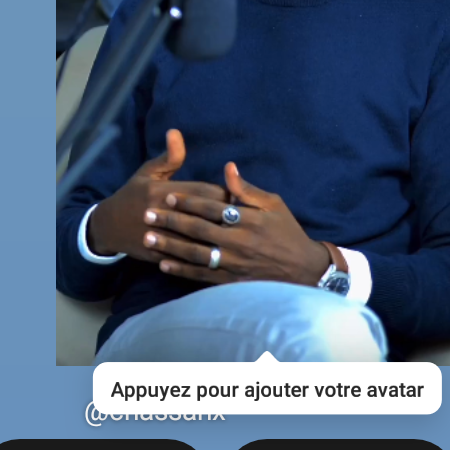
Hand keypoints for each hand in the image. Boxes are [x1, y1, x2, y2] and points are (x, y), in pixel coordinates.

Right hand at [88, 130, 227, 261]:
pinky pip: (187, 258)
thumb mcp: (148, 173)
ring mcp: (161, 236)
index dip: (226, 193)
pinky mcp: (160, 254)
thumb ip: (168, 157)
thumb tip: (176, 132)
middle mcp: (163, 213)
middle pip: (204, 215)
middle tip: (248, 217)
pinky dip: (205, 257)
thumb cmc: (133, 195)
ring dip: (220, 238)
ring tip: (239, 237)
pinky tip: (221, 257)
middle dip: (227, 216)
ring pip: (199, 239)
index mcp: (163, 191)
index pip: (204, 191)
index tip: (241, 195)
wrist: (108, 227)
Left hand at [142, 161, 330, 285]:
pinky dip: (181, 270)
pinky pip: (201, 275)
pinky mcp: (231, 282)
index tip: (167, 195)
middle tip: (146, 214)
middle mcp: (239, 242)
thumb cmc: (287, 232)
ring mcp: (234, 264)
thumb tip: (227, 168)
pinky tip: (163, 264)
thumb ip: (246, 189)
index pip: (211, 207)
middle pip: (197, 230)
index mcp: (249, 220)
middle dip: (170, 221)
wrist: (302, 270)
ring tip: (148, 238)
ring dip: (169, 245)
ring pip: (194, 254)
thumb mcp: (273, 204)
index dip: (188, 201)